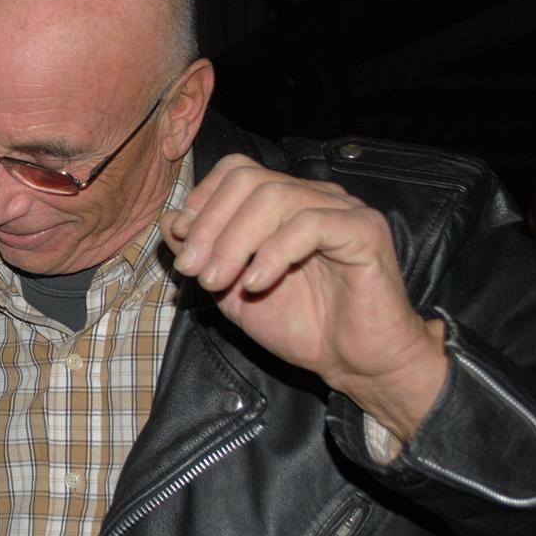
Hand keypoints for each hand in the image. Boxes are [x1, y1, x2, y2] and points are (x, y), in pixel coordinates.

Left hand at [160, 154, 447, 443]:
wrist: (353, 363)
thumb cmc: (300, 325)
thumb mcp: (232, 290)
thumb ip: (203, 254)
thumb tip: (171, 220)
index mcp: (285, 202)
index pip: (235, 172)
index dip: (202, 203)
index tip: (183, 250)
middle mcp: (313, 196)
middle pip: (248, 179)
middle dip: (210, 225)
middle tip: (194, 270)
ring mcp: (341, 209)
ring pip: (275, 197)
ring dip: (234, 241)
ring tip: (218, 282)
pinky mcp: (364, 231)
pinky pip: (310, 224)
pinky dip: (274, 253)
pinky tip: (256, 284)